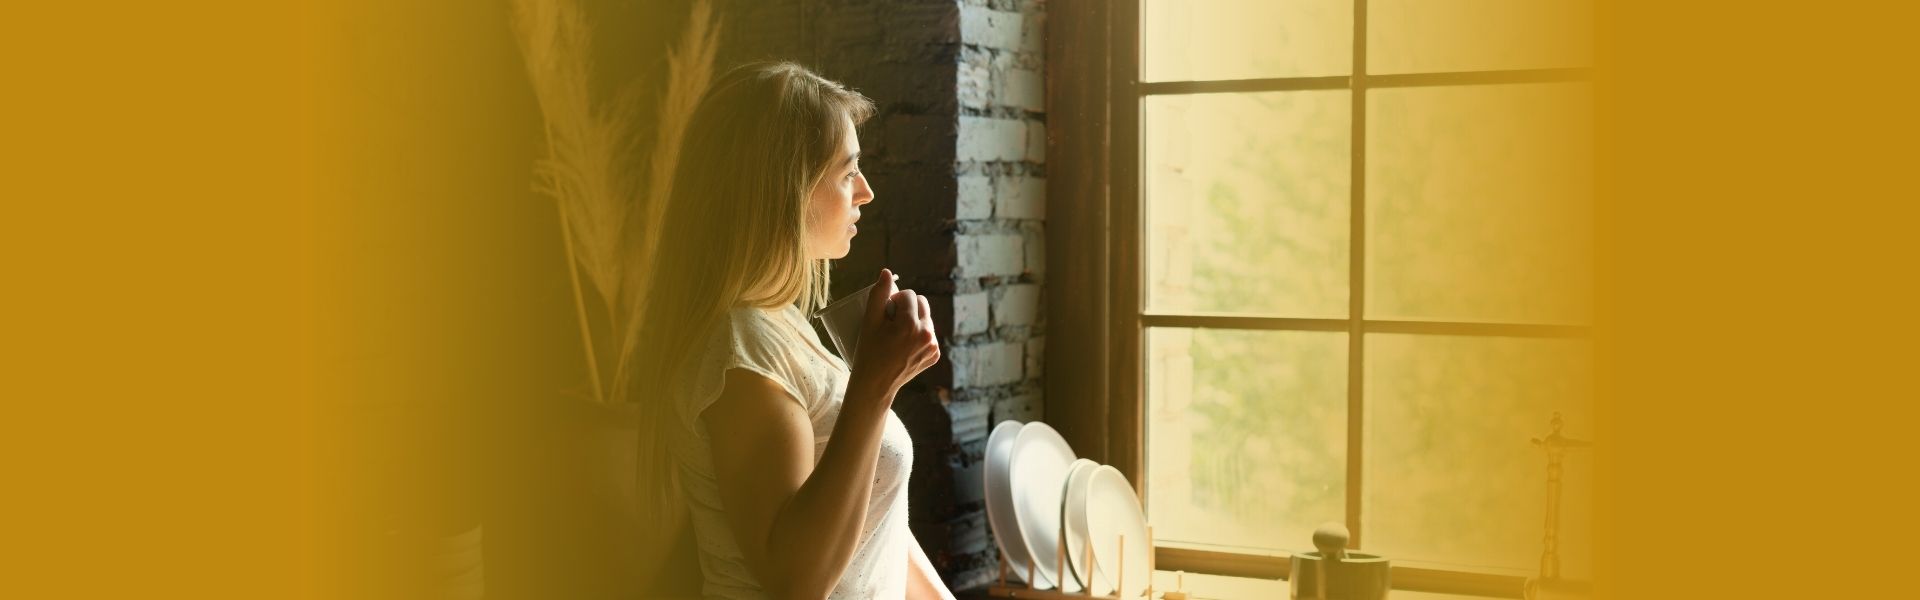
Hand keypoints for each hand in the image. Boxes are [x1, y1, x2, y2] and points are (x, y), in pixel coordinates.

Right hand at [849, 268, 940, 401]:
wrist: (876, 383)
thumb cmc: (869, 350)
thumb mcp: (869, 321)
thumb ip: (878, 294)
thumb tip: (887, 272)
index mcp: (910, 324)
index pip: (908, 295)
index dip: (894, 300)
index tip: (885, 314)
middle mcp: (926, 334)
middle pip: (921, 303)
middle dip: (908, 307)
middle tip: (892, 322)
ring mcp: (933, 346)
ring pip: (926, 319)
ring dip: (914, 320)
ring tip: (898, 335)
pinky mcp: (935, 355)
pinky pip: (929, 335)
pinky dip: (919, 336)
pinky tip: (905, 346)